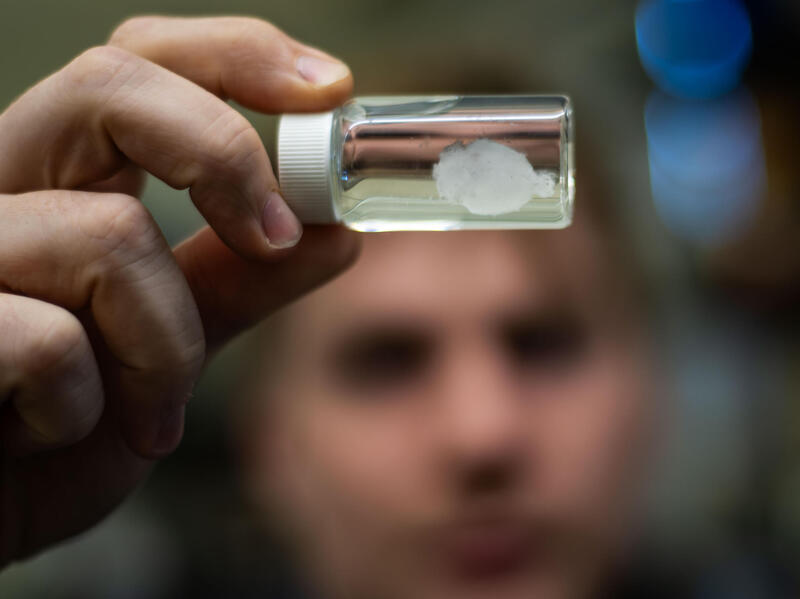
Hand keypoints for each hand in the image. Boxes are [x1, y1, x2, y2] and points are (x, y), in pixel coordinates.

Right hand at [0, 16, 359, 567]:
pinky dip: (88, 408)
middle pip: (109, 85)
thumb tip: (335, 235)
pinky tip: (51, 438)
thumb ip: (236, 286)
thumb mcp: (162, 350)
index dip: (237, 57)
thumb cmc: (53, 434)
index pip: (138, 68)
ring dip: (165, 348)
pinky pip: (48, 340)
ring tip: (145, 413)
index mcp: (57, 184)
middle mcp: (0, 191)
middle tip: (276, 233)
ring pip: (109, 236)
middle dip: (222, 155)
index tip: (328, 89)